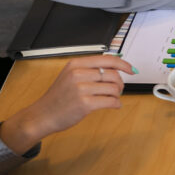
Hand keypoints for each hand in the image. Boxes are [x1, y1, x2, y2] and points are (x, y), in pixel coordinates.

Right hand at [0, 55, 135, 153]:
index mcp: (76, 64)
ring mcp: (81, 89)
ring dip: (117, 95)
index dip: (123, 64)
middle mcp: (78, 74)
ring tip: (111, 98)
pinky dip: (116, 104)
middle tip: (117, 90)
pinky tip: (113, 105)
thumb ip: (90, 69)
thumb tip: (116, 67)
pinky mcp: (85, 104)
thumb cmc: (59, 97)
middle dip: (120, 83)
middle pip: (113, 74)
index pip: (107, 59)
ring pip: (114, 88)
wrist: (43, 114)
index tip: (131, 69)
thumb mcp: (70, 75)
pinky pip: (111, 101)